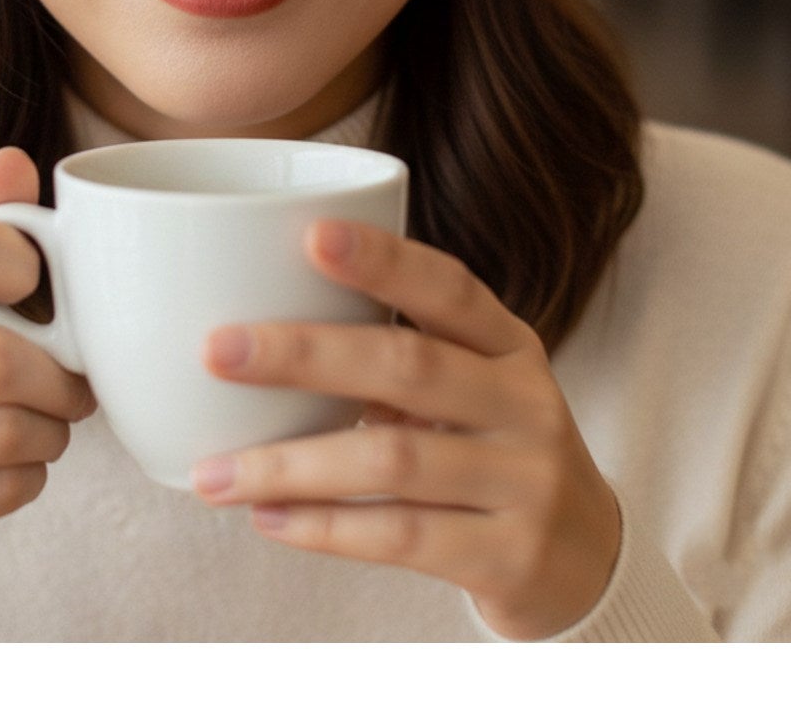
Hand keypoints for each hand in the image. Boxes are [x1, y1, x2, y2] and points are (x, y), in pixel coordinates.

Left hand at [192, 221, 620, 639]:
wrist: (587, 566)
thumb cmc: (494, 454)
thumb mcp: (473, 390)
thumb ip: (397, 356)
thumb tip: (258, 331)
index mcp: (510, 344)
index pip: (449, 286)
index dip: (383, 259)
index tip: (310, 235)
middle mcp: (525, 403)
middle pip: (408, 365)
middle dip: (303, 354)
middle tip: (217, 351)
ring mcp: (525, 482)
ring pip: (391, 461)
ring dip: (290, 464)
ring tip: (213, 473)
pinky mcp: (510, 557)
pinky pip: (401, 538)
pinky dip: (325, 528)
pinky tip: (267, 519)